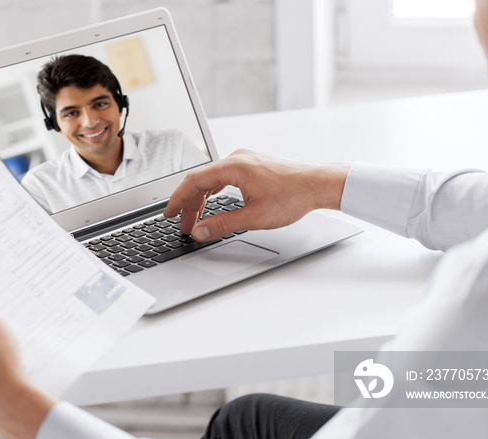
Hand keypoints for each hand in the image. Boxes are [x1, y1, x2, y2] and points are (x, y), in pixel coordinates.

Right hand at [164, 150, 349, 240]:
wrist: (318, 184)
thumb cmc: (293, 196)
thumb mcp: (254, 217)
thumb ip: (222, 225)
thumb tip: (201, 231)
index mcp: (233, 166)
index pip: (194, 181)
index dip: (178, 200)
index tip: (169, 214)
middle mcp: (237, 158)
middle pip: (201, 180)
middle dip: (189, 204)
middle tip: (183, 225)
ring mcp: (245, 160)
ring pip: (212, 179)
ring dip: (201, 199)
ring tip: (196, 218)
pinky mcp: (252, 165)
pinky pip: (224, 176)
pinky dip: (214, 191)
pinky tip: (212, 202)